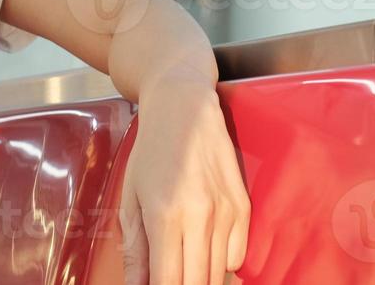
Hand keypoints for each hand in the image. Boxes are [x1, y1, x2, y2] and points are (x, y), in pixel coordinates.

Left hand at [119, 70, 249, 284]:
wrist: (185, 107)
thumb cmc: (151, 152)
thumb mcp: (132, 198)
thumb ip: (135, 250)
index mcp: (164, 215)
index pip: (168, 282)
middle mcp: (200, 216)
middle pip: (197, 284)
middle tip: (171, 278)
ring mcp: (226, 210)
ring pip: (220, 274)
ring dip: (202, 279)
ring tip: (185, 267)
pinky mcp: (243, 204)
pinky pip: (238, 256)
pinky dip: (222, 264)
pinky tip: (205, 253)